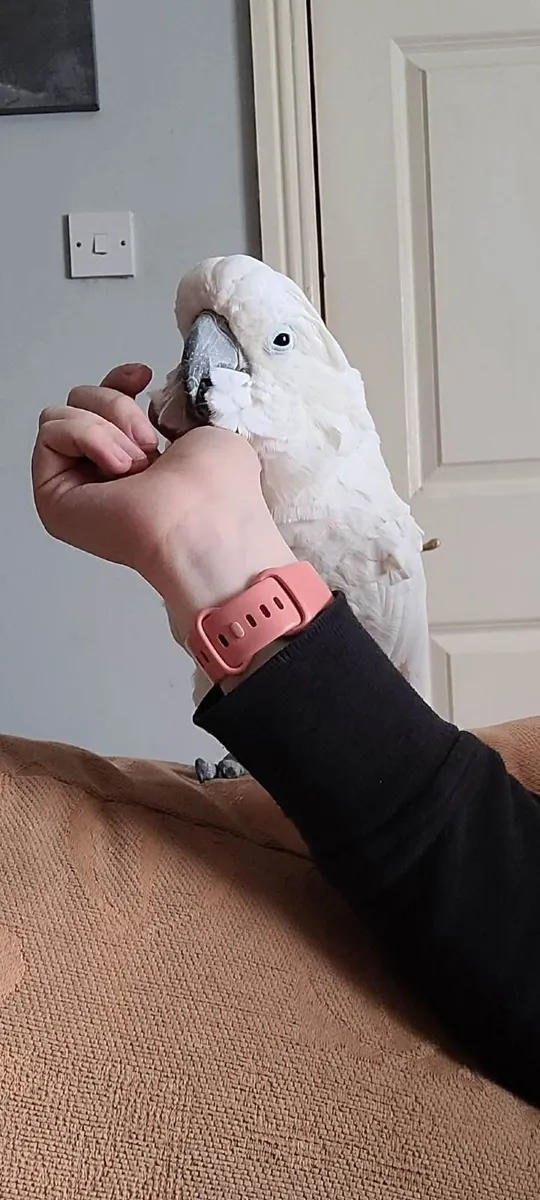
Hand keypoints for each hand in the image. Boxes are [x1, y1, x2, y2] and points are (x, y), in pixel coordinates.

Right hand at [32, 365, 294, 640]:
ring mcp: (75, 486)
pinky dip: (87, 437)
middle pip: (79, 400)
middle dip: (116, 408)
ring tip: (138, 463)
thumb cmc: (216, 487)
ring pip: (61, 414)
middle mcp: (102, 473)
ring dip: (106, 427)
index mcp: (137, 458)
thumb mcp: (201, 425)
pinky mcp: (53, 496)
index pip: (103, 401)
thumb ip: (168, 406)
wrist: (204, 518)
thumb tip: (151, 397)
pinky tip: (118, 467)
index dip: (118, 380)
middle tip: (149, 444)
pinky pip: (50, 434)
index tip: (143, 377)